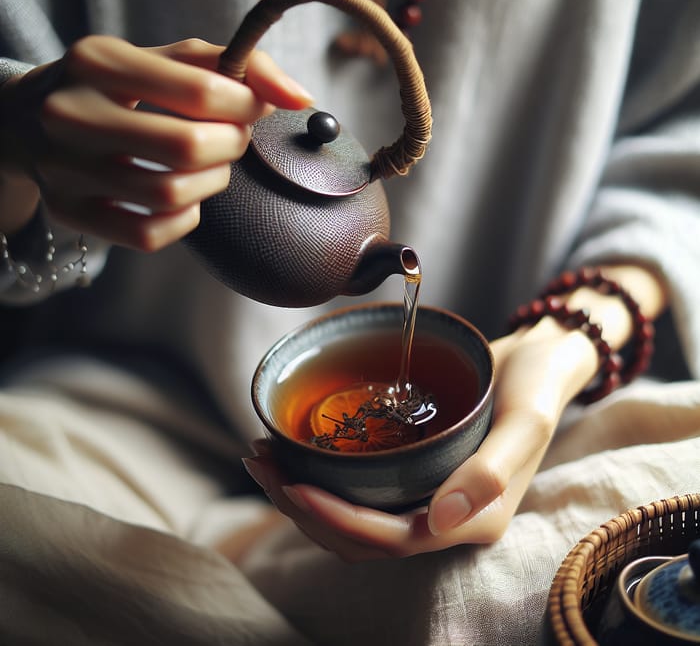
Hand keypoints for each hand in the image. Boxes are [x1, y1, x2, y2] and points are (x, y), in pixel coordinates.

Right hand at [0, 35, 312, 246]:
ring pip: (171, 195)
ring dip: (212, 183)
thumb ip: (237, 66)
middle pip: (187, 148)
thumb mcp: (167, 59)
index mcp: (98, 61)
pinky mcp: (70, 211)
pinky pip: (149, 234)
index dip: (247, 104)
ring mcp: (65, 169)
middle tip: (233, 138)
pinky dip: (184, 219)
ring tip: (209, 166)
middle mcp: (71, 114)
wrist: (33, 119)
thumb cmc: (120, 89)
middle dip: (231, 145)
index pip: (201, 90)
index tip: (253, 107)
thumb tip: (300, 97)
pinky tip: (183, 197)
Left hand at [241, 264, 665, 561]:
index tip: (294, 486)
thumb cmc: (537, 388)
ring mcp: (427, 496)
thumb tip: (440, 521)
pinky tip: (294, 449)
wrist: (540, 362)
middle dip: (303, 509)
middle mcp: (444, 517)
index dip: (339, 521)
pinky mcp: (414, 471)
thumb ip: (492, 471)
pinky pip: (361, 489)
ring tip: (262, 457)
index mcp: (472, 519)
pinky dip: (322, 476)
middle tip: (260, 463)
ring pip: (353, 518)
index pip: (393, 540)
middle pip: (360, 535)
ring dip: (303, 496)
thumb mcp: (526, 421)